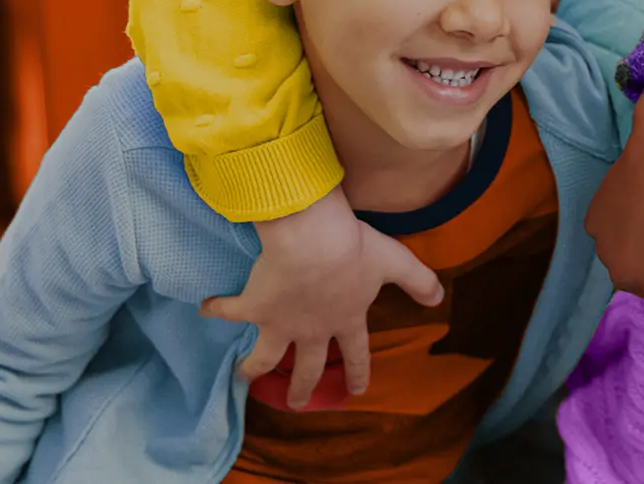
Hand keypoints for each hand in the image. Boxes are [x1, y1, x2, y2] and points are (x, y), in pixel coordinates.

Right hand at [201, 186, 444, 408]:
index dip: (357, 372)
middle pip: (308, 367)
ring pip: (265, 355)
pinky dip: (216, 310)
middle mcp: (314, 329)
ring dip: (253, 367)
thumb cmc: (355, 249)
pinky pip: (230, 310)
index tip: (355, 391)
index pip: (356, 353)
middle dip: (302, 387)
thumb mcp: (396, 262)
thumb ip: (420, 281)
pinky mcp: (254, 307)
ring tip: (244, 376)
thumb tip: (439, 297)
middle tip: (295, 403)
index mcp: (347, 320)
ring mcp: (281, 323)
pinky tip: (204, 309)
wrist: (313, 240)